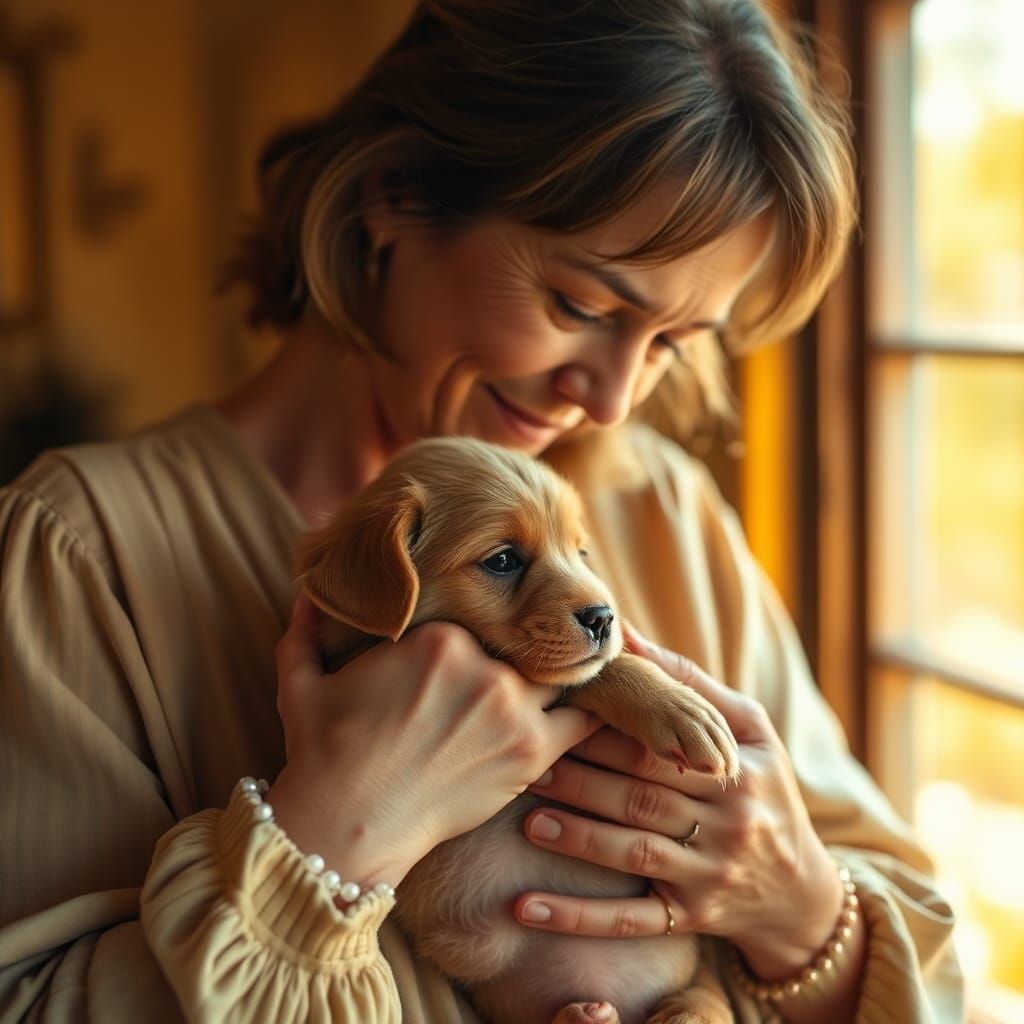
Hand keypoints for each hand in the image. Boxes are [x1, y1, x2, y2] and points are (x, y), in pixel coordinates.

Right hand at [267, 596, 599, 889]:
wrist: (346, 824)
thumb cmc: (322, 752)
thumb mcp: (302, 681)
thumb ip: (306, 630)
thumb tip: (306, 594)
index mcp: (438, 637)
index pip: (479, 622)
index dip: (479, 636)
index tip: (478, 650)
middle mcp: (482, 664)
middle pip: (523, 644)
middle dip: (523, 651)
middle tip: (534, 658)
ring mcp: (511, 707)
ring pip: (557, 675)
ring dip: (559, 677)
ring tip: (569, 678)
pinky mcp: (530, 752)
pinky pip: (583, 721)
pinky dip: (592, 712)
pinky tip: (598, 709)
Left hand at [513, 623, 843, 981]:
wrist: (802, 892)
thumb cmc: (766, 790)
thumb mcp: (751, 730)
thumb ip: (689, 683)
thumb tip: (625, 633)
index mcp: (735, 773)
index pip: (661, 751)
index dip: (608, 734)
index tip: (560, 718)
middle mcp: (725, 826)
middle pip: (640, 798)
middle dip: (581, 779)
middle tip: (528, 763)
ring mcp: (706, 877)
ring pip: (632, 853)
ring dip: (576, 837)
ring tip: (528, 820)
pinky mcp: (688, 919)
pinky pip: (627, 921)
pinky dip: (575, 918)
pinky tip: (525, 909)